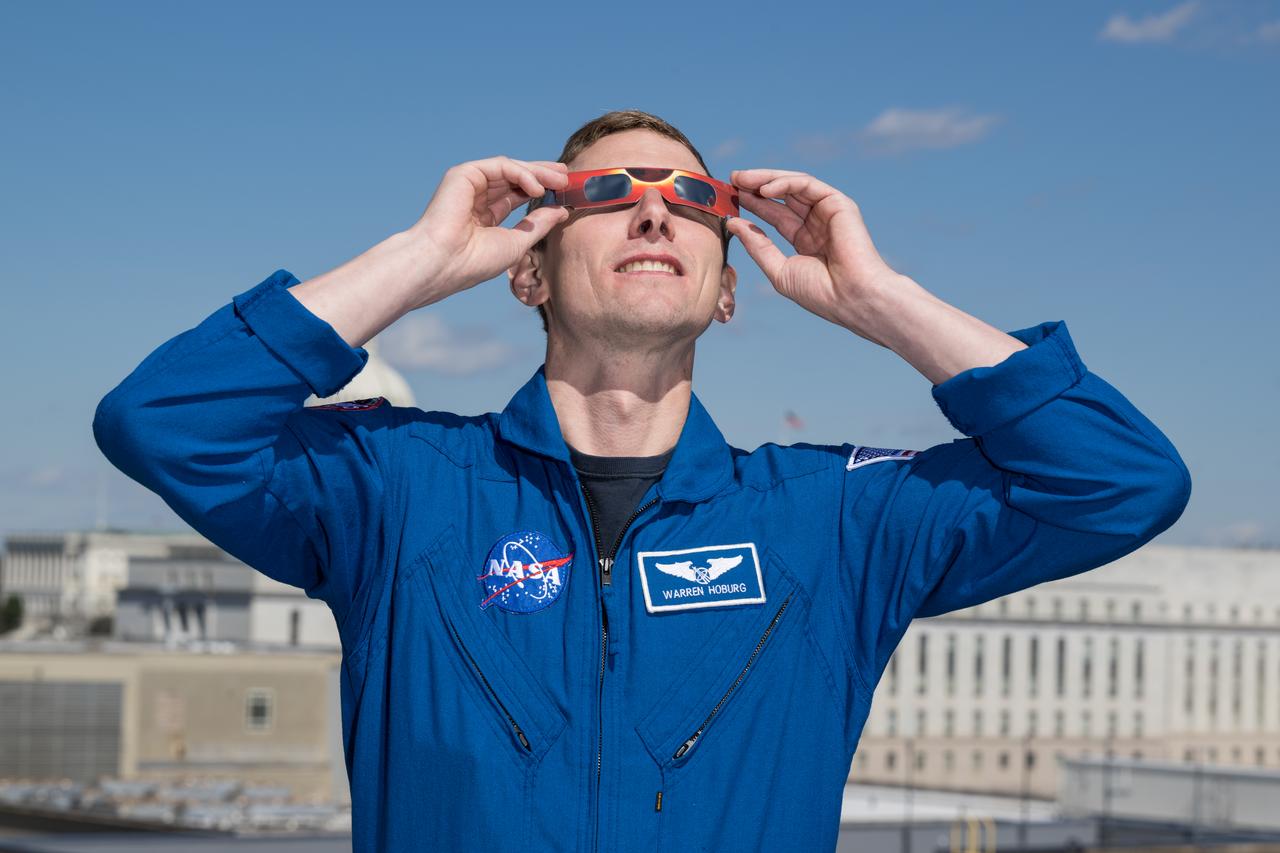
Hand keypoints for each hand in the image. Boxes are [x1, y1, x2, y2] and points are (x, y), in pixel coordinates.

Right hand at [406, 156, 570, 301]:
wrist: (445, 264)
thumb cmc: (474, 261)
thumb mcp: (517, 242)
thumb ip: (538, 225)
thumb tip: (561, 210)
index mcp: (483, 216)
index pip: (515, 195)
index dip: (540, 190)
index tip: (564, 191)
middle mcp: (475, 197)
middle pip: (514, 178)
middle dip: (542, 175)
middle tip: (567, 176)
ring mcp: (468, 184)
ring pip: (509, 169)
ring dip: (537, 173)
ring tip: (560, 181)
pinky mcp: (463, 174)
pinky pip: (500, 166)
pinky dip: (521, 174)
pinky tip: (537, 188)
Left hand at [726, 169, 903, 330]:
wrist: (851, 297)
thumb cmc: (820, 292)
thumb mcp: (779, 270)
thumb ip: (757, 246)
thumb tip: (733, 223)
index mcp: (805, 239)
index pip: (775, 215)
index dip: (753, 204)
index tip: (729, 197)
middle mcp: (817, 223)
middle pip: (783, 195)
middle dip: (756, 186)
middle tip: (732, 180)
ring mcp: (828, 212)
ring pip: (794, 185)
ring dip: (766, 179)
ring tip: (741, 179)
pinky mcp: (839, 203)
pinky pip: (807, 185)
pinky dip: (785, 183)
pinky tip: (764, 189)